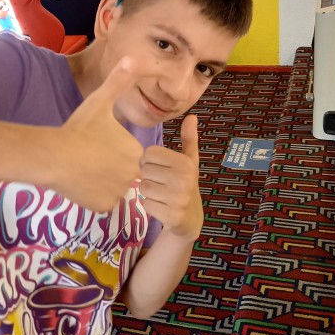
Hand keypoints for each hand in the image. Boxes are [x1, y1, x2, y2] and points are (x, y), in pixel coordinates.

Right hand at [56, 57, 142, 211]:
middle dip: (107, 167)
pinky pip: (101, 202)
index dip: (110, 149)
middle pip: (120, 172)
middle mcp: (132, 174)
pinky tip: (80, 184)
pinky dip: (92, 196)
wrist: (53, 156)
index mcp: (135, 151)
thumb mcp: (99, 102)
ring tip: (83, 169)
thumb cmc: (77, 128)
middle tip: (87, 157)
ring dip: (100, 182)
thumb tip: (132, 58)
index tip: (95, 144)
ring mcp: (119, 192)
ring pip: (112, 188)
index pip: (127, 154)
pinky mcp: (104, 206)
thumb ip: (118, 81)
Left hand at [139, 114, 202, 241]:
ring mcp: (178, 199)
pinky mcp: (171, 215)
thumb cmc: (185, 183)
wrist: (191, 218)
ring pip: (143, 187)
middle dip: (149, 177)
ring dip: (148, 192)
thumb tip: (192, 116)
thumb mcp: (189, 160)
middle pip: (144, 170)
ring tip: (161, 194)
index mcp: (185, 163)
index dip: (150, 161)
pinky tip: (162, 206)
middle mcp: (183, 179)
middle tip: (161, 183)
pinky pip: (146, 204)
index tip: (160, 168)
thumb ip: (189, 138)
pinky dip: (150, 206)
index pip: (149, 153)